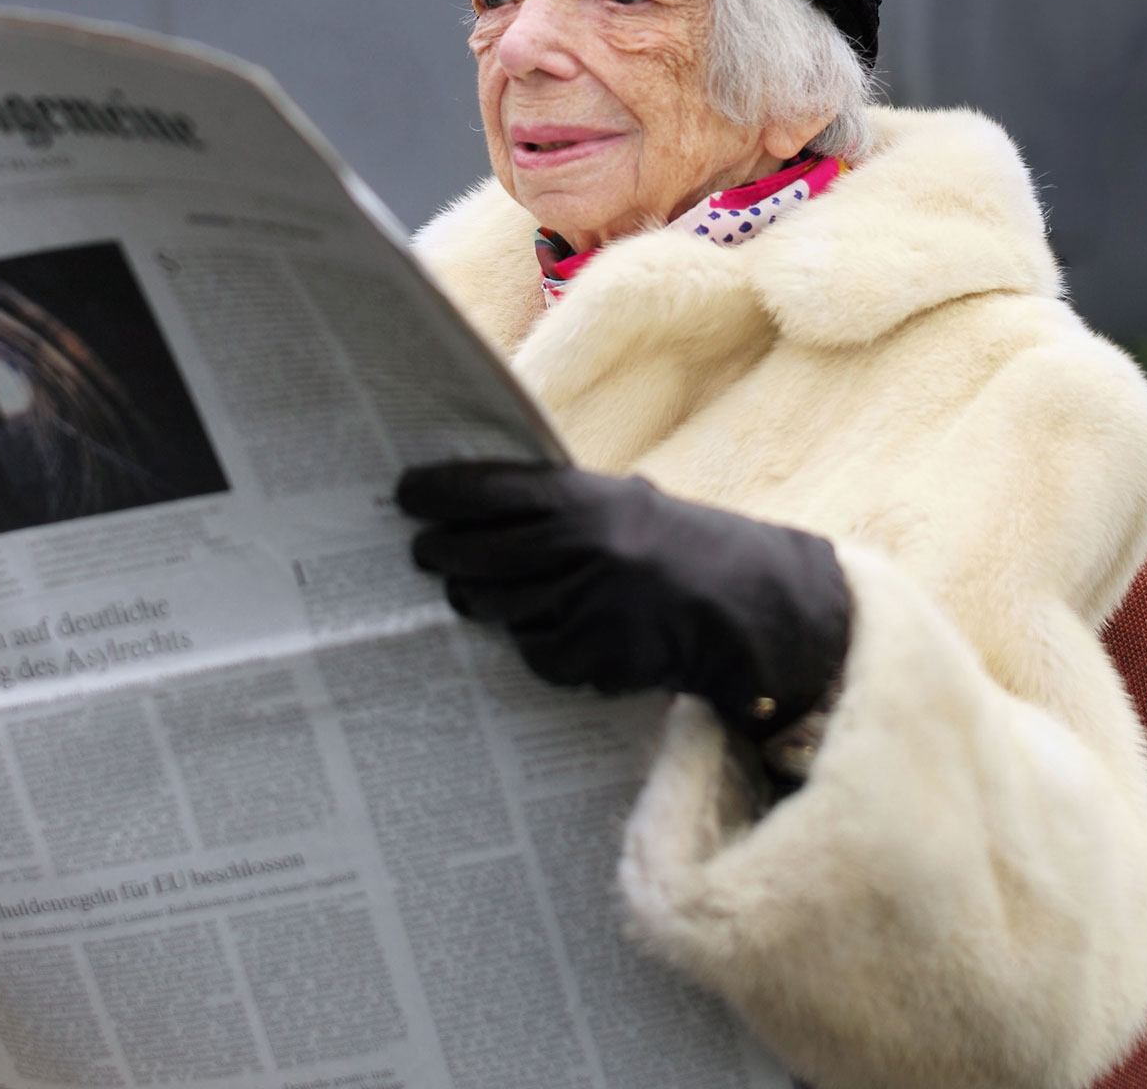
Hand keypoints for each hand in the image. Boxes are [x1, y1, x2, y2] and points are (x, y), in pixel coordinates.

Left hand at [396, 460, 849, 732]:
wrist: (742, 606)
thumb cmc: (673, 543)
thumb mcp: (620, 501)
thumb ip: (556, 502)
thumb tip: (475, 500)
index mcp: (583, 499)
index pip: (489, 490)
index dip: (438, 491)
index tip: (405, 494)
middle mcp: (579, 548)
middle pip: (476, 553)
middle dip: (439, 552)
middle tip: (424, 551)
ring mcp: (583, 605)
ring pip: (497, 606)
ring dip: (479, 599)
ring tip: (473, 590)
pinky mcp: (592, 656)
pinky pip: (533, 651)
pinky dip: (532, 641)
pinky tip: (546, 627)